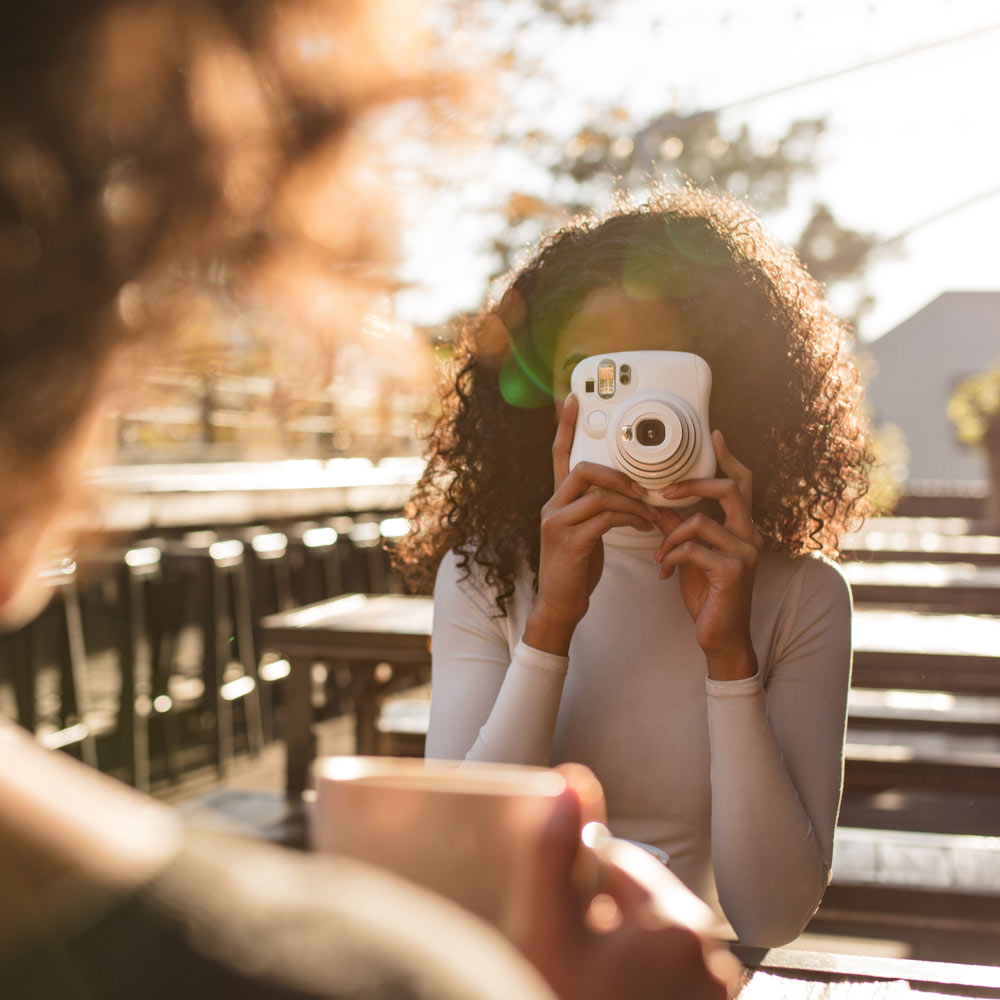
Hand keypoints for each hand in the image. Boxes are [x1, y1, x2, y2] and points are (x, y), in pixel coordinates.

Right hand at [509, 778, 740, 999]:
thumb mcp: (547, 934)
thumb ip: (555, 853)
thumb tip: (572, 779)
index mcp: (673, 920)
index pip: (613, 863)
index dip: (572, 888)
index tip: (552, 924)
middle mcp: (706, 954)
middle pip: (634, 905)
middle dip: (598, 921)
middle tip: (566, 961)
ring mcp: (711, 992)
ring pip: (648, 944)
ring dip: (616, 955)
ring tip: (585, 983)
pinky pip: (665, 980)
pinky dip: (637, 984)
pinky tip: (606, 994)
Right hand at [524, 394, 655, 655]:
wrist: (560, 606)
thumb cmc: (576, 571)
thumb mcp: (585, 534)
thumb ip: (597, 510)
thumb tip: (628, 495)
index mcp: (556, 500)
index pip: (558, 455)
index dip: (565, 427)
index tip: (572, 400)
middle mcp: (551, 506)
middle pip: (583, 468)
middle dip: (619, 474)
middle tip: (643, 489)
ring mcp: (557, 523)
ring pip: (599, 494)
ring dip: (633, 502)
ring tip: (652, 514)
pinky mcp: (569, 541)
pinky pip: (606, 517)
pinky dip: (630, 519)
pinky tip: (644, 527)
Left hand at [650, 431, 763, 679]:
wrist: (720, 638)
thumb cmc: (708, 596)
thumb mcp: (690, 556)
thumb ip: (678, 528)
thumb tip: (657, 504)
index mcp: (742, 528)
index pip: (741, 484)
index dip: (729, 458)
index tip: (715, 435)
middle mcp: (750, 536)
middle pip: (730, 489)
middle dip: (693, 485)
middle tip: (665, 491)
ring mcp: (745, 553)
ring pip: (700, 522)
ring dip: (670, 537)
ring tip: (659, 556)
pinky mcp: (733, 572)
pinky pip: (693, 549)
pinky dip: (672, 557)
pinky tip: (664, 572)